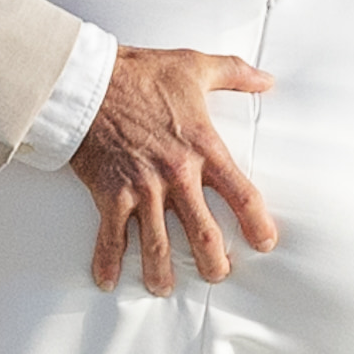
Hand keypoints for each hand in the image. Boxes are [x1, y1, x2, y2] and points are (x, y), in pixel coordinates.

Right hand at [73, 46, 279, 287]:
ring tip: (164, 288)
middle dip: (213, 262)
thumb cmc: (140, 73)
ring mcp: (141, 188)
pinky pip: (109, 236)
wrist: (88, 80)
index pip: (241, 194)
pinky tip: (108, 281)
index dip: (257, 224)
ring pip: (157, 244)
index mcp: (203, 148)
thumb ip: (234, 73)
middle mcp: (176, 175)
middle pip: (204, 232)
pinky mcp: (109, 193)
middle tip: (217, 275)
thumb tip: (266, 79)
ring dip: (162, 272)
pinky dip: (107, 262)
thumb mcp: (194, 66)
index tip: (264, 243)